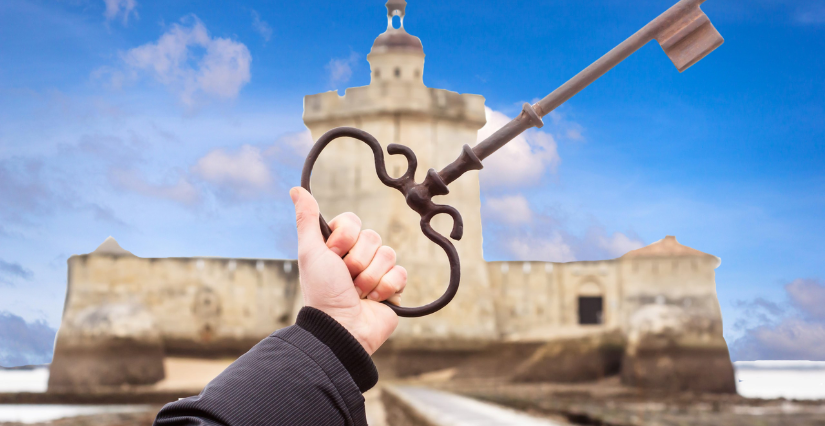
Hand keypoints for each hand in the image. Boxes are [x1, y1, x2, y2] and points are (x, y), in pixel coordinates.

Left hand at [290, 187, 405, 354]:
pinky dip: (386, 288)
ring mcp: (376, 272)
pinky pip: (401, 273)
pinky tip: (374, 300)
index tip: (332, 256)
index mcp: (338, 246)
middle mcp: (358, 256)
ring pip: (388, 254)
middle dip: (357, 262)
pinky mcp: (393, 287)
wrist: (342, 329)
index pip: (353, 222)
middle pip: (373, 237)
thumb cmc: (322, 292)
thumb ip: (307, 220)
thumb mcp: (310, 252)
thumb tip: (296, 189)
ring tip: (357, 294)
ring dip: (370, 278)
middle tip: (345, 279)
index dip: (345, 238)